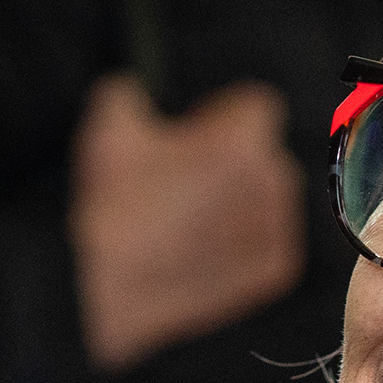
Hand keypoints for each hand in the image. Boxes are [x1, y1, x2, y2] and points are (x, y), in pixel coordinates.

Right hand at [70, 73, 306, 372]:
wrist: (106, 291)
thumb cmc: (110, 209)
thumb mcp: (108, 128)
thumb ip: (131, 92)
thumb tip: (134, 92)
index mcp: (241, 140)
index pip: (257, 105)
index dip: (220, 115)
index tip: (195, 133)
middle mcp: (271, 181)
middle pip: (264, 155)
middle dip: (232, 162)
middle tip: (184, 183)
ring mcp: (277, 229)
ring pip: (269, 200)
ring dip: (240, 203)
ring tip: (190, 222)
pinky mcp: (276, 270)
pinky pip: (270, 242)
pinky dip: (243, 244)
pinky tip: (203, 250)